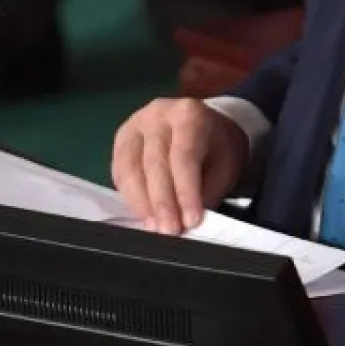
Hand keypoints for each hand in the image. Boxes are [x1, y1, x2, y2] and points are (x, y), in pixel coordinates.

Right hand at [111, 97, 248, 235]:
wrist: (202, 125)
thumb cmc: (215, 147)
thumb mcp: (224, 165)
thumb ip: (208, 191)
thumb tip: (189, 222)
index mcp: (189, 114)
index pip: (184, 156)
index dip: (186, 191)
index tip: (191, 221)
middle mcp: (157, 114)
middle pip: (154, 162)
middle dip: (162, 202)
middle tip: (170, 231)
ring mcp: (134, 125)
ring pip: (131, 168)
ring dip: (142, 203)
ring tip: (155, 227)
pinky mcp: (120, 140)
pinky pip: (120, 172)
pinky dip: (129, 196)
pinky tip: (142, 214)